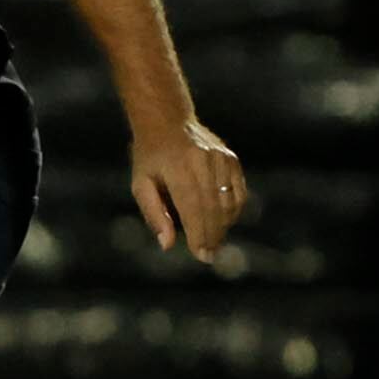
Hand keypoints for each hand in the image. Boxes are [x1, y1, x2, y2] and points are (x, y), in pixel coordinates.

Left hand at [128, 118, 246, 263]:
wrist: (167, 122)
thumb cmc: (150, 158)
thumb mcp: (141, 184)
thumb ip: (153, 214)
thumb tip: (167, 245)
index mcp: (178, 168)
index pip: (193, 209)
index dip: (199, 235)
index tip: (202, 255)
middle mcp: (203, 162)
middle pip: (213, 208)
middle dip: (212, 235)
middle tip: (209, 255)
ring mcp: (221, 159)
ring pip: (229, 202)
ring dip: (223, 226)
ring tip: (213, 241)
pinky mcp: (231, 159)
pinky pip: (238, 192)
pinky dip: (233, 210)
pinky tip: (224, 222)